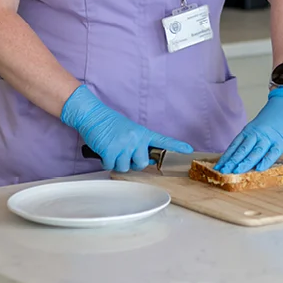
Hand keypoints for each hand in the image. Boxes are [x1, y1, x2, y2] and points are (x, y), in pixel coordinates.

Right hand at [60, 85, 192, 172]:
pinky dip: (106, 162)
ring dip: (117, 162)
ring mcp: (123, 144)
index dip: (176, 147)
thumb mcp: (130, 131)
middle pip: (142, 164)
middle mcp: (136, 138)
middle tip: (123, 153)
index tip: (189, 150)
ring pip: (125, 167)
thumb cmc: (110, 124)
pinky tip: (104, 151)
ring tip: (112, 149)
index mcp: (143, 133)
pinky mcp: (110, 150)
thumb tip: (149, 160)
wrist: (93, 115)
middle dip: (132, 163)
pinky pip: (111, 166)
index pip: (162, 141)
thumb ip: (140, 144)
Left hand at [215, 86, 282, 173]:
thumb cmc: (274, 117)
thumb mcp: (259, 126)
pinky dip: (266, 160)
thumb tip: (242, 157)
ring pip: (255, 151)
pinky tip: (259, 168)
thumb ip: (252, 140)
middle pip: (242, 149)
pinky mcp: (281, 141)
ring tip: (236, 171)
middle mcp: (257, 134)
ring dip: (245, 162)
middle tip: (222, 171)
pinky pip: (273, 152)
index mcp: (250, 130)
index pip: (235, 145)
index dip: (226, 157)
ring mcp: (269, 137)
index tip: (218, 167)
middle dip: (232, 161)